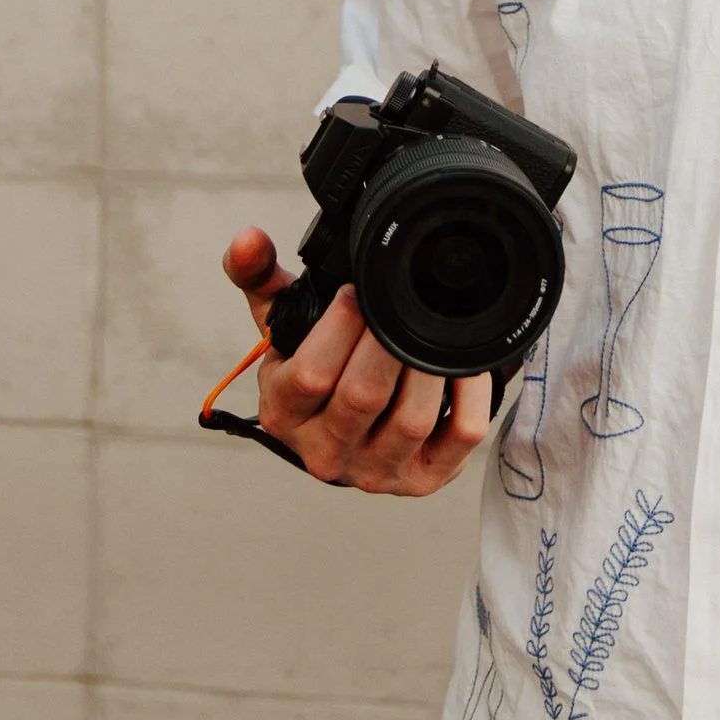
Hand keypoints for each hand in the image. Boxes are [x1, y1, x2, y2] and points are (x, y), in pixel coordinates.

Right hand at [222, 230, 492, 495]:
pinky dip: (472, 392)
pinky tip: (466, 363)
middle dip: (387, 340)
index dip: (338, 327)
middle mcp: (324, 452)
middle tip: (401, 306)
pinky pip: (459, 434)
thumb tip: (247, 239)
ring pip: (411, 419)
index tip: (356, 291)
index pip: (308, 375)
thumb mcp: (283, 326)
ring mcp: (375, 472)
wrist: (355, 430)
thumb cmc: (318, 368)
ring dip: (428, 365)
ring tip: (432, 329)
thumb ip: (259, 276)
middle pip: (362, 395)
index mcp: (282, 414)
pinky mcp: (423, 479)